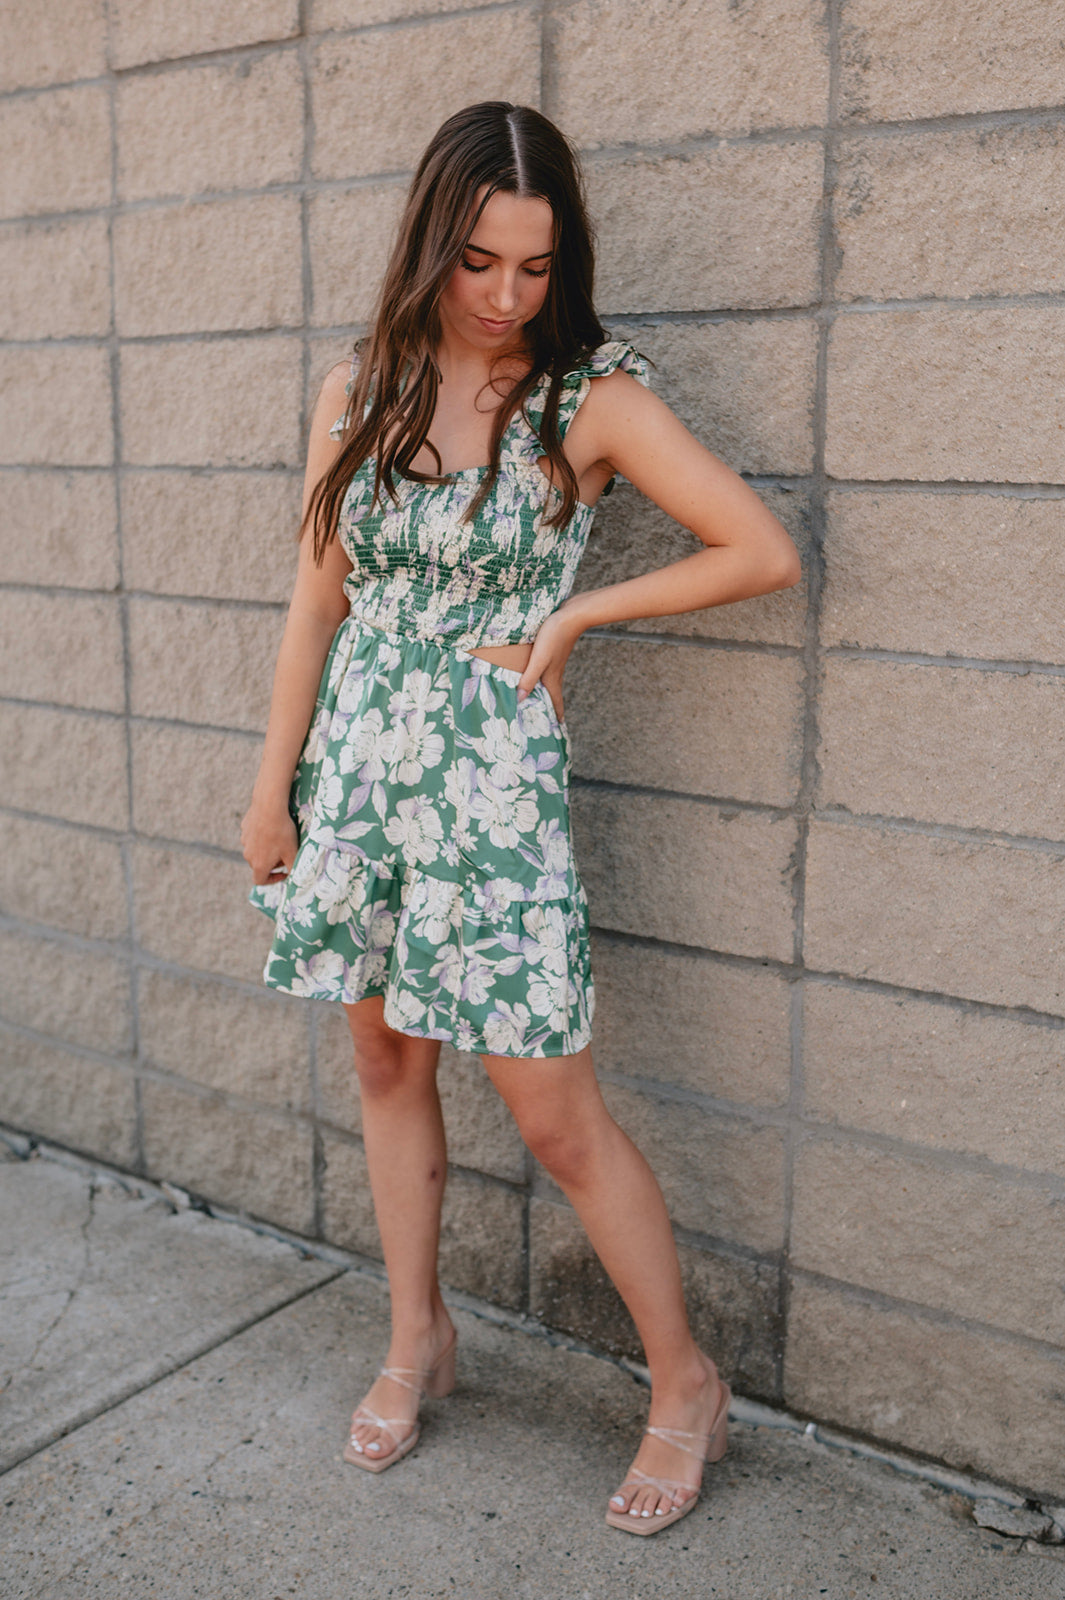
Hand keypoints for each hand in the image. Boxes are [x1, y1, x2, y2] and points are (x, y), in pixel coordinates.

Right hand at [241, 799, 297, 885]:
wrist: (269, 806)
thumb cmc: (282, 831)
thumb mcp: (292, 852)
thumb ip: (293, 868)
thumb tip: (294, 876)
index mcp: (259, 865)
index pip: (260, 881)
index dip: (272, 880)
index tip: (283, 871)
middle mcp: (248, 855)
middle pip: (259, 865)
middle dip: (272, 863)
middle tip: (285, 852)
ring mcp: (244, 841)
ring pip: (256, 851)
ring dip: (266, 849)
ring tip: (280, 838)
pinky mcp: (244, 829)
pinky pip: (253, 837)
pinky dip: (262, 837)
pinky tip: (272, 827)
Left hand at [516, 602, 582, 723]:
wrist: (571, 614)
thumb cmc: (554, 636)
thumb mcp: (539, 659)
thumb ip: (529, 678)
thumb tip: (520, 700)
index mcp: (553, 678)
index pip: (555, 703)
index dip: (556, 717)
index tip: (556, 731)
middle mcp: (555, 673)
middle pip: (551, 695)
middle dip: (547, 708)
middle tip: (541, 721)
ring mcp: (555, 663)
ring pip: (548, 683)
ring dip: (543, 693)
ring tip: (534, 700)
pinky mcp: (553, 652)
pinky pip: (545, 670)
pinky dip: (539, 678)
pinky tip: (533, 674)